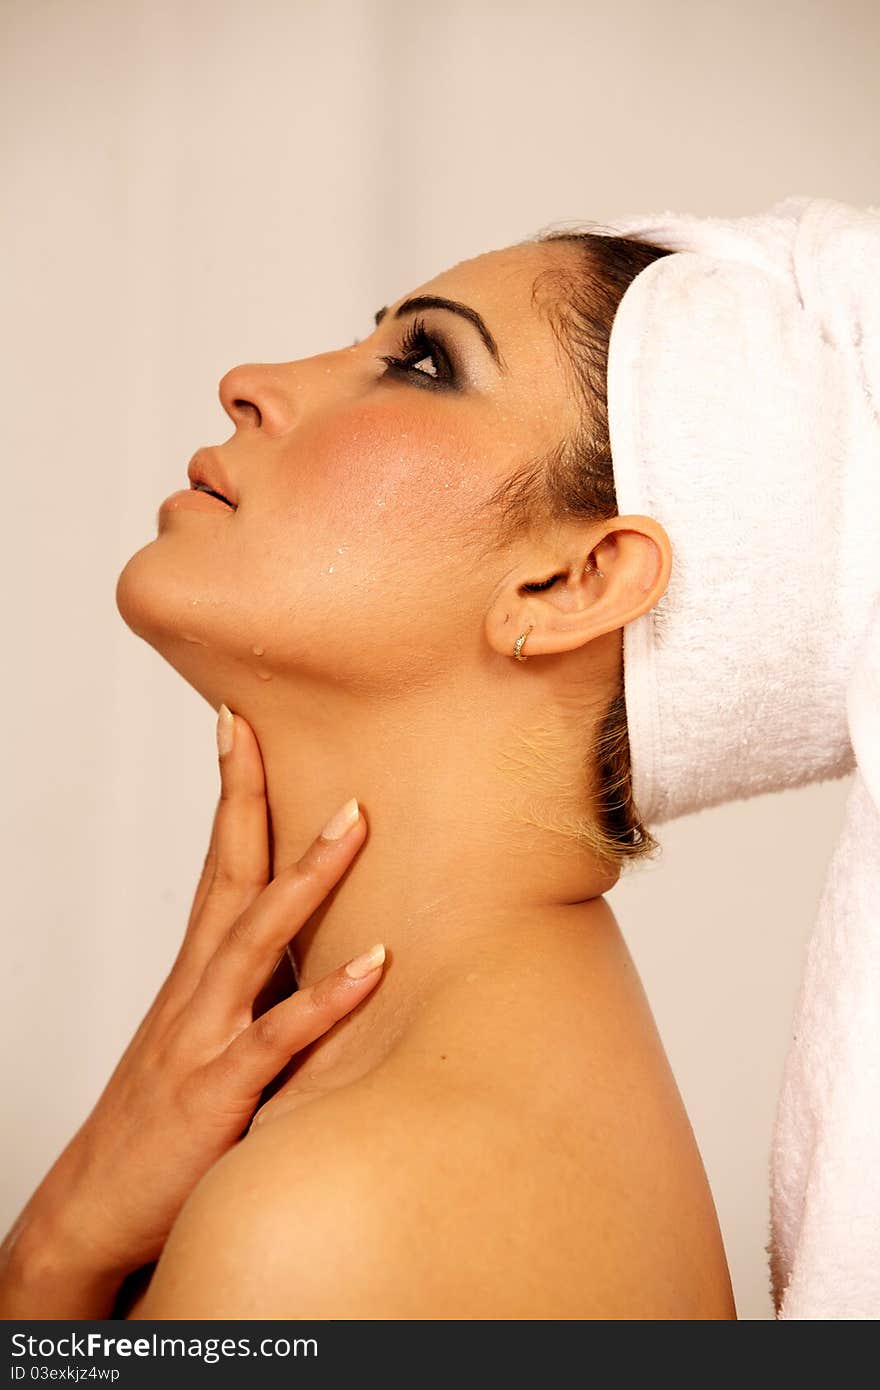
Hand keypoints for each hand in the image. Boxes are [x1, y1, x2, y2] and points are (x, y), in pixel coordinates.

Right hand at [1, 706, 379, 1310]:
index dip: (232, 794)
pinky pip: (280, 1037)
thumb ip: (258, 990)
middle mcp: (198, 988)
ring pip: (257, 938)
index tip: (239, 727)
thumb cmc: (159, 1118)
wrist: (94, 1206)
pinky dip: (327, 997)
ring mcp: (206, 1034)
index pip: (219, 862)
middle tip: (265, 729)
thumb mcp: (209, 1038)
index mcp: (198, 971)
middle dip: (248, 798)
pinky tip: (374, 964)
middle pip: (228, 874)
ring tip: (353, 821)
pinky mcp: (220, 1090)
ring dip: (307, 876)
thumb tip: (323, 949)